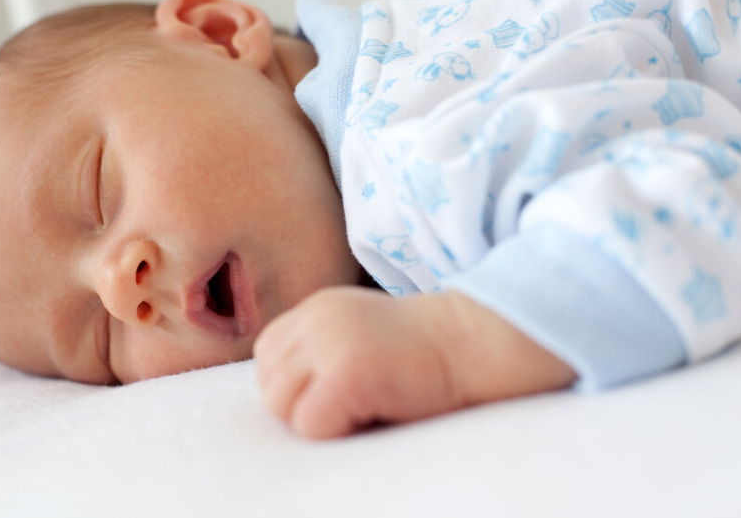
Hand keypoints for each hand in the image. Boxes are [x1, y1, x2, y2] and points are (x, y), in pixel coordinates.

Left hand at [254, 287, 461, 437]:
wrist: (474, 342)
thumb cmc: (423, 351)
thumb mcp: (358, 331)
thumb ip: (318, 348)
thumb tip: (282, 394)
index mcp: (315, 309)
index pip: (267, 358)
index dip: (296, 385)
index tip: (338, 388)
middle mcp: (314, 320)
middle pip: (269, 385)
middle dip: (303, 405)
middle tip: (355, 401)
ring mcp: (328, 343)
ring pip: (281, 407)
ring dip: (318, 418)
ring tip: (364, 405)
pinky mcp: (345, 372)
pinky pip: (309, 424)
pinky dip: (337, 430)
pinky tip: (375, 410)